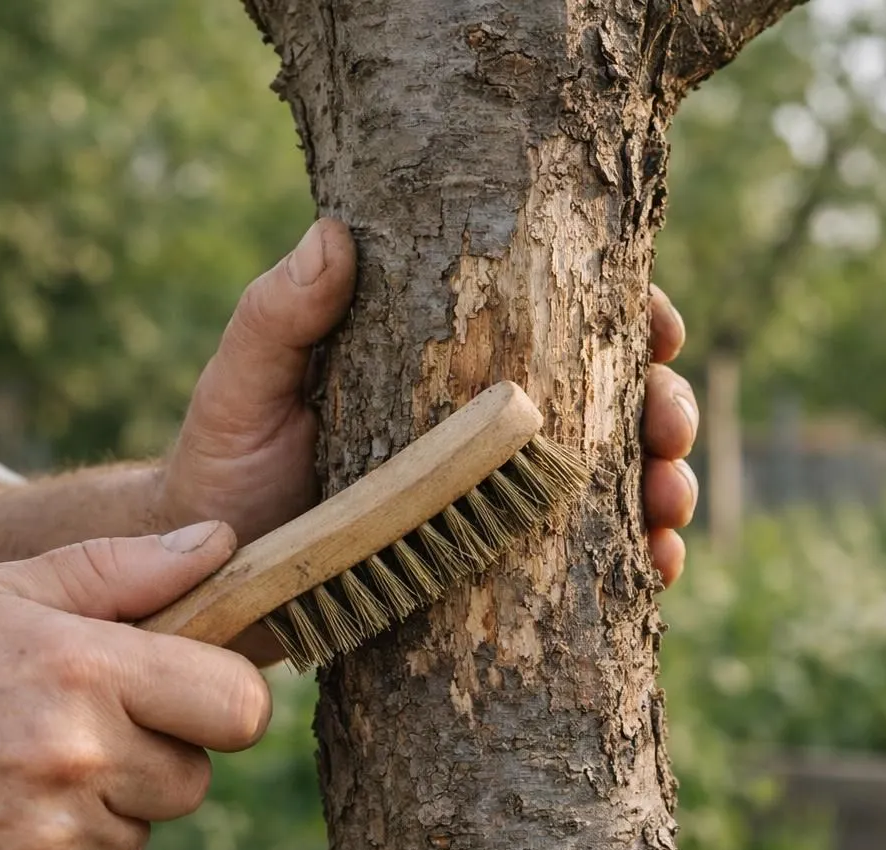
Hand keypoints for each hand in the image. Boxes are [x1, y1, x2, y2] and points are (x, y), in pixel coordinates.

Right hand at [0, 522, 268, 849]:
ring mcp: (52, 837)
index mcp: (84, 668)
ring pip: (143, 832)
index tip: (189, 694)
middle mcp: (77, 757)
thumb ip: (120, 568)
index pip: (237, 704)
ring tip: (18, 774)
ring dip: (102, 809)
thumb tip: (220, 542)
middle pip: (195, 777)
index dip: (223, 699)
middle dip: (154, 755)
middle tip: (77, 732)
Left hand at [157, 219, 699, 582]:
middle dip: (664, 407)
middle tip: (668, 431)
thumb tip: (332, 233)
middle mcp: (485, 419)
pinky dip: (641, 558)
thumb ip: (278, 317)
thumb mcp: (242, 386)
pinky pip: (591, 559)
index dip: (628, 314)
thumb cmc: (227, 467)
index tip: (658, 327)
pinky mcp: (498, 564)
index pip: (556, 316)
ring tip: (670, 511)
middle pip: (610, 395)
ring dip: (667, 484)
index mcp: (445, 356)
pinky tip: (658, 570)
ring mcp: (498, 493)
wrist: (215, 581)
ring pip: (617, 476)